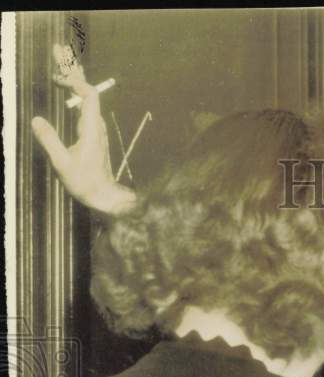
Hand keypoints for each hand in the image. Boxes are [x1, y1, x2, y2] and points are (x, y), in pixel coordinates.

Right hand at [30, 44, 135, 214]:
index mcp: (91, 128)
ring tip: (61, 59)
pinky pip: (85, 104)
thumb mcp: (63, 164)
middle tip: (58, 48)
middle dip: (72, 69)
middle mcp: (96, 124)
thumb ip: (50, 142)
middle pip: (87, 90)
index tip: (57, 76)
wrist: (104, 196)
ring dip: (73, 77)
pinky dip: (75, 90)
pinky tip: (69, 86)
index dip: (75, 81)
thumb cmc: (85, 183)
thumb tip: (36, 119)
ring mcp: (95, 128)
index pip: (89, 95)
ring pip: (86, 96)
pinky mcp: (92, 133)